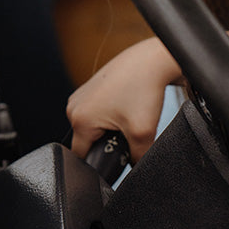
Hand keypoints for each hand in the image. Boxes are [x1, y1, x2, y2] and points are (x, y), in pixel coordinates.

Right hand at [67, 37, 179, 161]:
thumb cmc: (145, 87)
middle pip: (89, 140)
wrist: (154, 59)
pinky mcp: (93, 87)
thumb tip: (135, 168)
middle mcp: (75, 105)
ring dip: (111, 128)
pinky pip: (99, 111)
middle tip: (129, 133)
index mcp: (79, 119)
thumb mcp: (143, 132)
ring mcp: (83, 94)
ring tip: (130, 117)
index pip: (82, 156)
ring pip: (95, 125)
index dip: (100, 163)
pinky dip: (113, 114)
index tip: (116, 159)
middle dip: (108, 143)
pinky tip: (129, 106)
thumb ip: (137, 158)